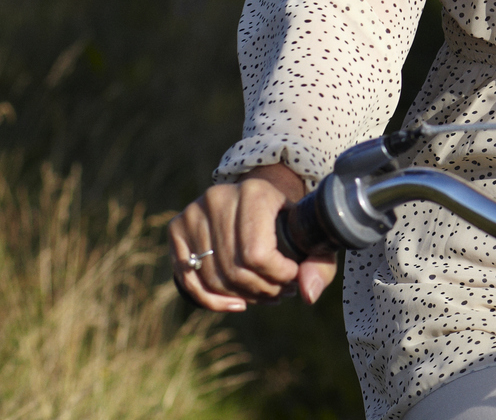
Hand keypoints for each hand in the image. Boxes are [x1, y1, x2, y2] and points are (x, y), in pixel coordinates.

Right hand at [167, 163, 336, 309]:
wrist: (257, 198)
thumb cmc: (287, 220)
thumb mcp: (310, 235)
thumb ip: (319, 264)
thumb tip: (308, 295)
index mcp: (254, 192)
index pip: (258, 255)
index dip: (277, 277)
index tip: (292, 278)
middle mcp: (218, 198)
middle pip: (236, 270)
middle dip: (262, 291)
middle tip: (280, 293)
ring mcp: (193, 213)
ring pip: (214, 278)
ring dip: (242, 297)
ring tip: (264, 296)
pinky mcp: (176, 229)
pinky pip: (188, 279)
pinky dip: (213, 300)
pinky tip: (236, 303)